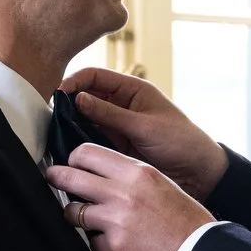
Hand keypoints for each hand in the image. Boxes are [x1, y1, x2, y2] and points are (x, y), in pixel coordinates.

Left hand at [45, 145, 212, 250]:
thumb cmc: (183, 218)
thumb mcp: (160, 183)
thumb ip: (130, 177)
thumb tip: (100, 176)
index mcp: (136, 172)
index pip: (88, 153)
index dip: (74, 158)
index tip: (71, 164)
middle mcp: (123, 192)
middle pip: (71, 177)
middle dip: (56, 177)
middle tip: (52, 178)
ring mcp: (115, 220)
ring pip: (72, 212)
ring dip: (75, 216)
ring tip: (87, 220)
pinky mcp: (114, 246)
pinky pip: (91, 244)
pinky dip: (100, 246)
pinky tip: (115, 245)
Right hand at [60, 67, 229, 200]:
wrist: (199, 174)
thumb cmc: (181, 141)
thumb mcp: (144, 126)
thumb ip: (110, 114)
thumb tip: (78, 99)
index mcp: (133, 90)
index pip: (95, 76)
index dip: (74, 81)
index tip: (57, 93)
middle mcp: (122, 105)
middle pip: (86, 96)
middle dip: (68, 103)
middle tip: (51, 114)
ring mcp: (118, 127)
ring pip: (86, 120)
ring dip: (72, 124)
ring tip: (56, 132)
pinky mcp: (116, 147)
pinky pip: (93, 140)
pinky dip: (80, 142)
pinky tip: (70, 148)